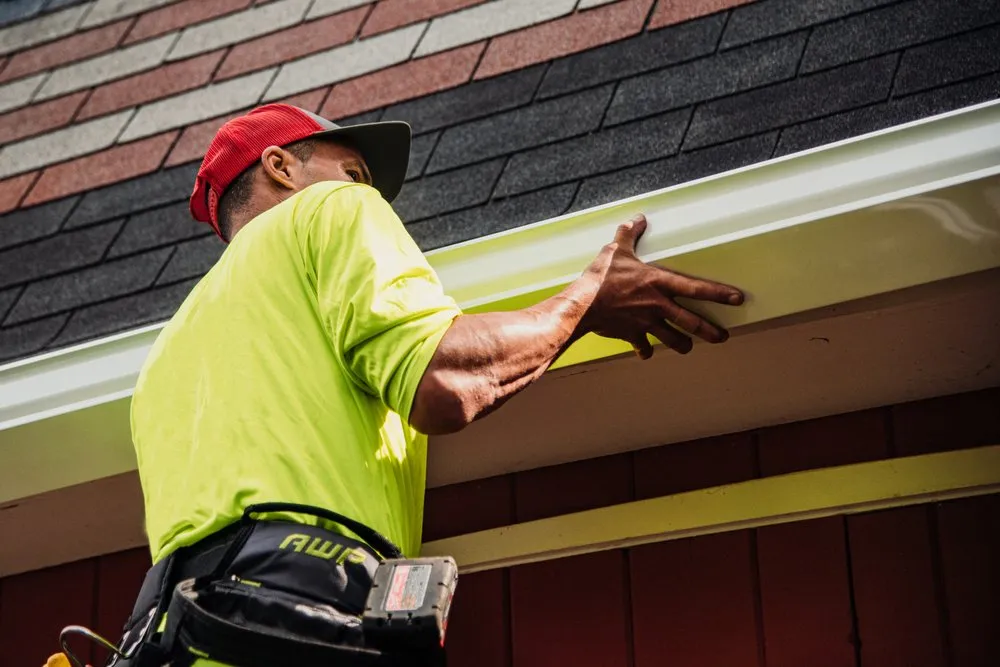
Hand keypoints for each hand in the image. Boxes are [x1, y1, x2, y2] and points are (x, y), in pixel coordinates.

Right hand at [577, 213, 742, 358]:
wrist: (583, 306)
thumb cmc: (601, 278)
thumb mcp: (616, 250)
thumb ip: (629, 234)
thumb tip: (638, 219)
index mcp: (659, 283)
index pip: (696, 288)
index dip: (719, 293)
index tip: (737, 299)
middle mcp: (658, 305)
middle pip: (691, 322)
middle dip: (710, 331)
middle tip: (722, 337)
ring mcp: (647, 322)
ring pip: (672, 338)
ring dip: (682, 344)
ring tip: (688, 347)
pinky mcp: (633, 335)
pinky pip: (643, 346)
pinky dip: (646, 350)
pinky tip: (647, 352)